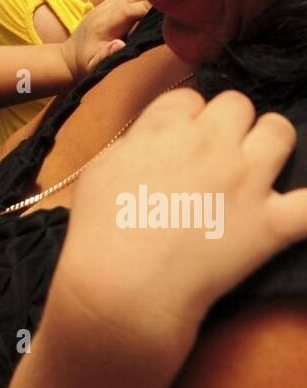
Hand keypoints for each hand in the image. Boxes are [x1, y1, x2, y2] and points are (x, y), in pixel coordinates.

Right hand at [58, 87, 306, 341]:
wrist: (123, 289)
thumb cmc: (100, 232)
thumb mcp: (102, 168)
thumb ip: (134, 141)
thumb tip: (153, 136)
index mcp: (165, 129)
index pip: (190, 98)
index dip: (187, 119)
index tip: (180, 143)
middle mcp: (211, 144)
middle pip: (237, 105)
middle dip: (228, 125)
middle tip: (215, 156)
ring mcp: (245, 182)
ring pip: (280, 131)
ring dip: (269, 144)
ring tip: (257, 169)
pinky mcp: (270, 224)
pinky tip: (300, 207)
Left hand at [61, 0, 150, 81]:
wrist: (68, 57)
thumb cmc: (85, 63)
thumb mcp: (93, 65)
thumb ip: (105, 55)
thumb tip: (120, 44)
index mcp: (104, 23)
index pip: (130, 8)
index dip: (150, 6)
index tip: (171, 8)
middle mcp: (105, 9)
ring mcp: (106, 5)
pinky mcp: (109, 4)